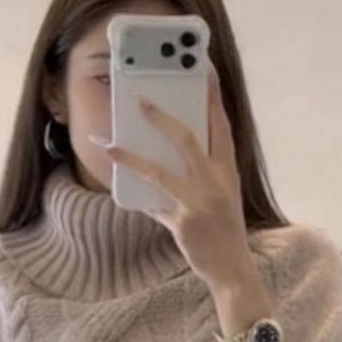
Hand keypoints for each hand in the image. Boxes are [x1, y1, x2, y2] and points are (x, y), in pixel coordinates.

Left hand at [102, 69, 247, 287]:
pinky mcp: (184, 220)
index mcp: (228, 171)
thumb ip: (197, 178)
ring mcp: (200, 201)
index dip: (213, 98)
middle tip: (139, 99)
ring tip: (109, 145)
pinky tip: (116, 183)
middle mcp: (217, 181)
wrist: (233, 270)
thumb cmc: (224, 233)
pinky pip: (152, 202)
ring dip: (131, 157)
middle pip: (187, 138)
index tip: (205, 71)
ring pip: (159, 170)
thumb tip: (163, 163)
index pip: (222, 126)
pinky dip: (135, 195)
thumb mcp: (220, 198)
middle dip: (161, 117)